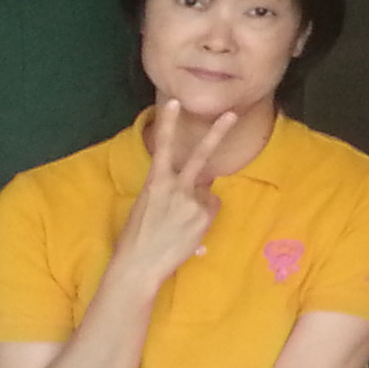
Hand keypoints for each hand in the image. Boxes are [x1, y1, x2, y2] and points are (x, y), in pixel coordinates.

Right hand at [114, 100, 222, 292]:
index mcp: (154, 182)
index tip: (174, 102)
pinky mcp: (204, 216)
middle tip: (232, 114)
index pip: (161, 147)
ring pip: (206, 193)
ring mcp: (192, 202)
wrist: (138, 265)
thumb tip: (191, 190)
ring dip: (198, 203)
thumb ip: (168, 191)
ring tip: (177, 223)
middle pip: (200, 156)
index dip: (167, 124)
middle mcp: (175, 187)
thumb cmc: (136, 236)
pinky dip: (203, 216)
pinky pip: (210, 208)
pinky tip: (187, 229)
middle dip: (217, 133)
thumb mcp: (146, 205)